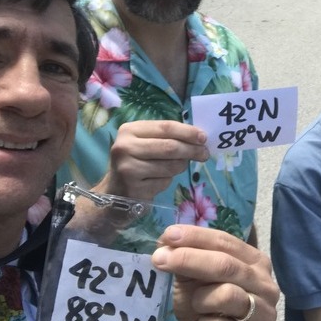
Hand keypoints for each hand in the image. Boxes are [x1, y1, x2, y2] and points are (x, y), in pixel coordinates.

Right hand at [94, 120, 208, 200]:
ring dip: (181, 167)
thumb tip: (199, 137)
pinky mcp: (134, 188)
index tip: (204, 137)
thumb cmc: (136, 162)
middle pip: (170, 147)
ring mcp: (127, 169)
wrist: (115, 192)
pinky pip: (164, 182)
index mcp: (129, 130)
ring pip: (170, 166)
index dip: (188, 132)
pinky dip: (168, 180)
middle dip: (192, 150)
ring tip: (178, 167)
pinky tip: (159, 180)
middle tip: (205, 154)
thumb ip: (167, 137)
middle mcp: (125, 147)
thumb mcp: (146, 143)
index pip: (166, 127)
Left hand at [152, 225, 278, 320]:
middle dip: (189, 259)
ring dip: (200, 300)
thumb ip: (186, 259)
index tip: (168, 235)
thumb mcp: (193, 281)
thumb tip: (166, 241)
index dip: (196, 236)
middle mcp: (266, 284)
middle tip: (160, 259)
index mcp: (254, 262)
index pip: (226, 242)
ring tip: (196, 309)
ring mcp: (265, 313)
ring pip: (226, 295)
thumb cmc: (205, 310)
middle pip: (226, 265)